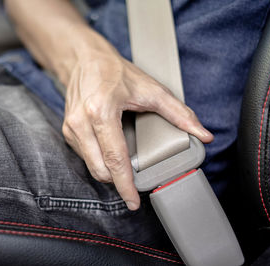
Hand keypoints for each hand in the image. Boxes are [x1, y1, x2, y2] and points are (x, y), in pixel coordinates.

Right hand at [62, 49, 213, 210]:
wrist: (84, 60)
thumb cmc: (115, 72)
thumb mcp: (151, 89)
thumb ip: (179, 114)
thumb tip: (202, 134)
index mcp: (101, 112)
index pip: (115, 158)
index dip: (126, 185)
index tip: (134, 202)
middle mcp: (81, 123)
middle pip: (100, 169)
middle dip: (118, 181)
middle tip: (134, 181)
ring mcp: (71, 128)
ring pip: (91, 166)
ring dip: (108, 171)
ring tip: (123, 163)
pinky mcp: (67, 131)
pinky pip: (85, 156)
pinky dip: (99, 160)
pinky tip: (109, 149)